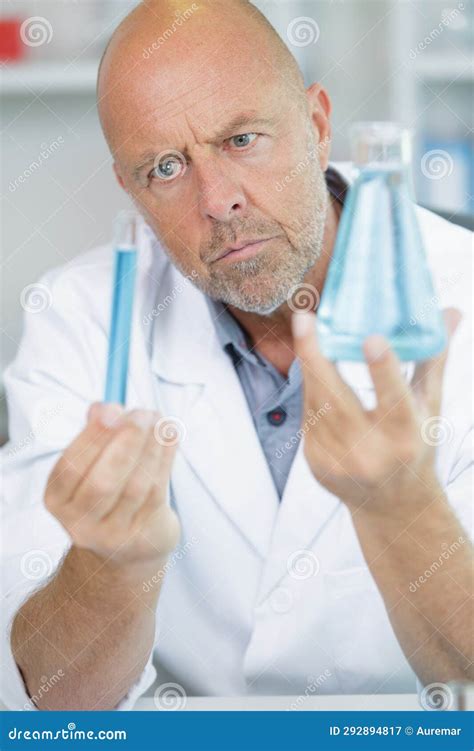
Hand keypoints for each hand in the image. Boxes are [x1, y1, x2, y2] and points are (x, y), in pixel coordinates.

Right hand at [45, 403, 179, 571]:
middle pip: (103, 482)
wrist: (128, 544)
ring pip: (135, 486)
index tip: (114, 409)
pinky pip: (157, 493)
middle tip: (143, 413)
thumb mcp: (94, 462)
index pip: (69, 468)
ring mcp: (111, 535)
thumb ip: (97, 433)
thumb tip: (105, 407)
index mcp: (57, 499)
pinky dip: (165, 460)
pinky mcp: (142, 537)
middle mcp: (79, 522)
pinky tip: (170, 437)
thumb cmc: (108, 487)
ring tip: (160, 420)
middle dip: (126, 442)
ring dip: (151, 447)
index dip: (92, 437)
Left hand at [292, 309, 461, 513]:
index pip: (395, 400)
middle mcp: (370, 452)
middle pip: (337, 399)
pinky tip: (311, 368)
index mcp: (405, 437)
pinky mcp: (317, 464)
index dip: (383, 369)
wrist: (392, 505)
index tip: (371, 338)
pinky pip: (308, 416)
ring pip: (317, 403)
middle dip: (316, 356)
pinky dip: (309, 389)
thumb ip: (433, 360)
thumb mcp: (429, 407)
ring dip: (309, 366)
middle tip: (304, 319)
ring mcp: (339, 461)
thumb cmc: (414, 445)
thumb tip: (452, 311)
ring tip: (306, 330)